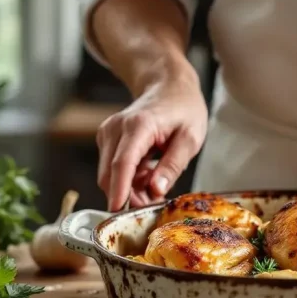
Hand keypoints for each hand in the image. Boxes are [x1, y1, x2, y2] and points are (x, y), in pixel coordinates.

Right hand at [96, 80, 207, 210]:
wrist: (168, 87)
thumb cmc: (183, 109)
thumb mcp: (190, 139)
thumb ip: (173, 165)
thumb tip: (156, 190)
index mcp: (138, 126)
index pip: (123, 163)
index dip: (119, 189)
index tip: (118, 210)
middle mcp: (116, 128)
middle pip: (110, 174)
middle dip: (129, 196)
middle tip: (155, 204)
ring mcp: (108, 133)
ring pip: (109, 175)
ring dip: (129, 189)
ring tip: (156, 184)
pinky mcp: (106, 140)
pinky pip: (112, 169)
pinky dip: (128, 179)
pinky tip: (148, 173)